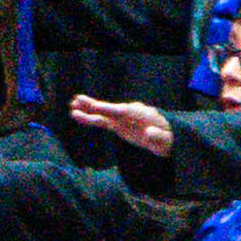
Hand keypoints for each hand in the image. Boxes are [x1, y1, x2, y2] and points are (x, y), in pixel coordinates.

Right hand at [63, 93, 177, 159]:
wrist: (168, 138)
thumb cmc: (168, 139)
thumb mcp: (166, 140)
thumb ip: (158, 136)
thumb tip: (149, 132)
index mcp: (140, 114)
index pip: (122, 111)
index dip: (108, 109)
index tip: (96, 107)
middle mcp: (129, 113)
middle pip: (109, 109)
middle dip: (94, 105)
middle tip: (78, 100)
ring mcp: (122, 119)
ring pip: (102, 114)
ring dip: (88, 111)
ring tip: (72, 106)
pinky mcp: (118, 126)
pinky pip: (102, 122)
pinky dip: (91, 119)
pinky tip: (78, 116)